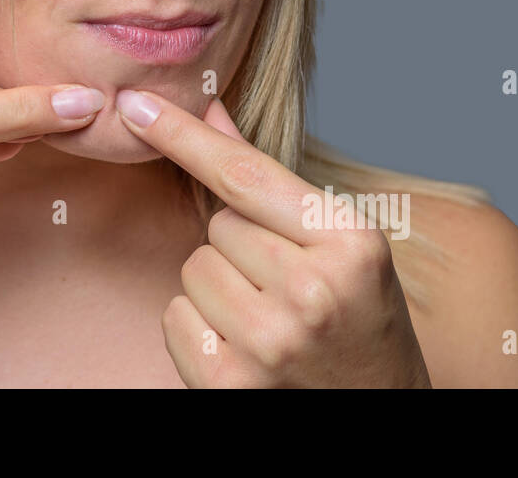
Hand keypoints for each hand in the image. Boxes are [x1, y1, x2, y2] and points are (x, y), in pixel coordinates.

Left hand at [115, 90, 430, 387]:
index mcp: (350, 243)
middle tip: (287, 287)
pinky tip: (246, 350)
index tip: (134, 104)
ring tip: (272, 319)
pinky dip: (199, 330)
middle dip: (240, 247)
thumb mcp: (344, 246)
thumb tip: (211, 110)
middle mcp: (312, 291)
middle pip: (218, 225)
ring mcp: (270, 341)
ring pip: (194, 268)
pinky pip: (176, 317)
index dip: (183, 134)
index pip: (245, 174)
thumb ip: (272, 182)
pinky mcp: (230, 384)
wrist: (383, 413)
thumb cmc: (361, 323)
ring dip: (219, 288)